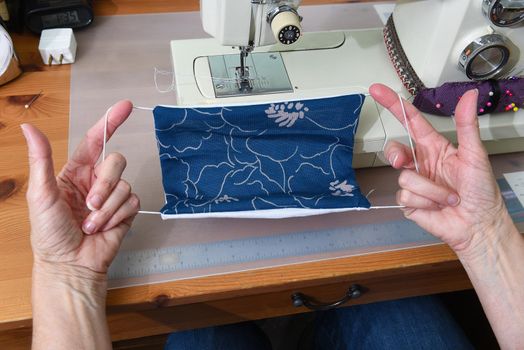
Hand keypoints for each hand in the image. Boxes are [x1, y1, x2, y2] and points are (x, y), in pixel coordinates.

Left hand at [22, 101, 139, 273]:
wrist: (70, 263)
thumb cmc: (50, 233)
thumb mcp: (40, 194)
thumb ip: (40, 159)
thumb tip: (29, 127)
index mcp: (76, 172)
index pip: (96, 139)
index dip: (110, 121)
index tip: (124, 106)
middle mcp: (96, 180)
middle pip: (116, 161)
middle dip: (105, 183)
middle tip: (90, 204)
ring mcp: (112, 196)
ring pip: (124, 184)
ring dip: (106, 208)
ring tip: (91, 224)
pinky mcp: (126, 212)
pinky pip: (132, 202)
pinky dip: (117, 217)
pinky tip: (104, 228)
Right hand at [370, 84, 508, 254]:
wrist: (478, 225)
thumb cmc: (481, 192)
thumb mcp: (475, 155)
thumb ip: (466, 124)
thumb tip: (469, 97)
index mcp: (434, 147)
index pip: (410, 120)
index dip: (393, 104)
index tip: (378, 91)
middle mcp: (421, 163)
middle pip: (394, 150)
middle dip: (396, 155)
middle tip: (403, 162)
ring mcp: (414, 183)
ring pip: (405, 177)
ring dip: (431, 190)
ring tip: (447, 197)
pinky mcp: (409, 202)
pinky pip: (406, 196)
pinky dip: (425, 202)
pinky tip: (437, 206)